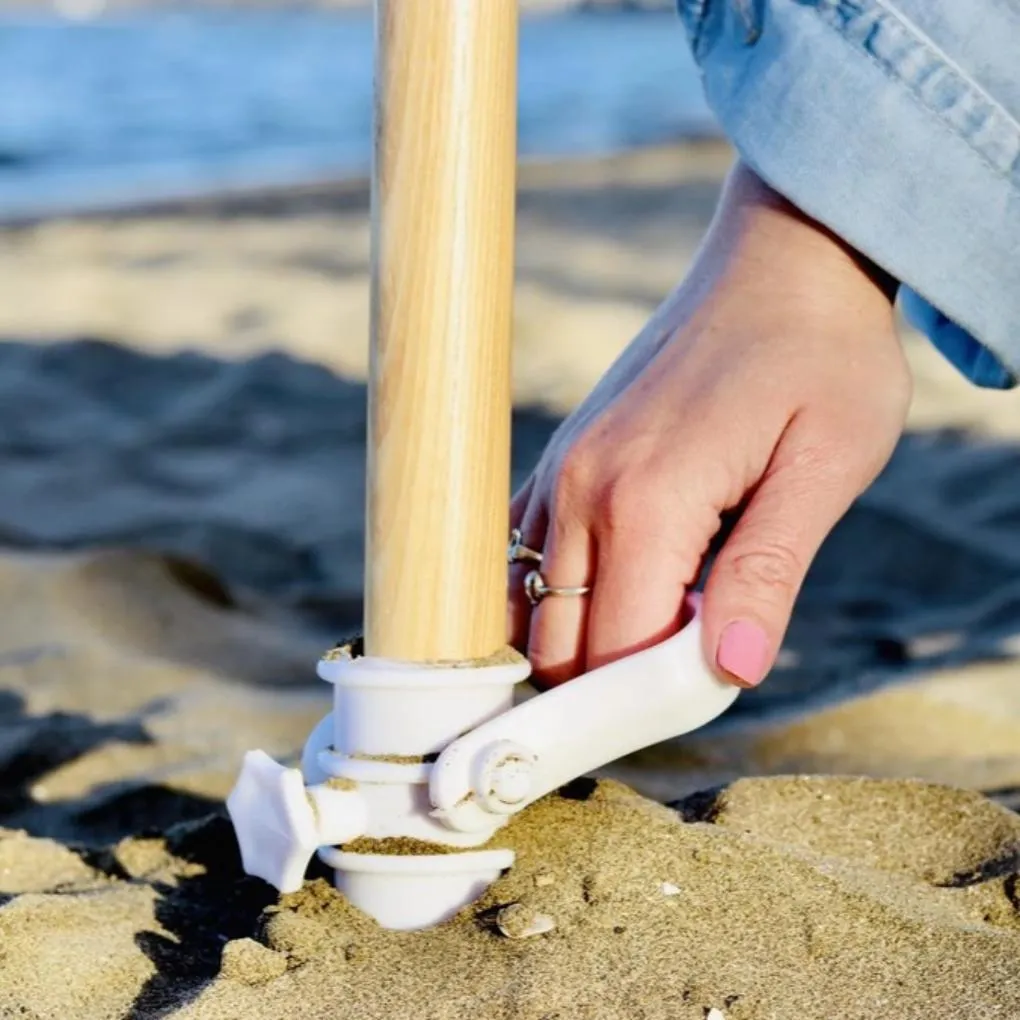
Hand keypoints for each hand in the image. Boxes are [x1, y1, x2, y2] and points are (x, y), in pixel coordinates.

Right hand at [508, 162, 909, 687]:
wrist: (783, 257)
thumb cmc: (822, 355)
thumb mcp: (827, 464)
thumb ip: (767, 573)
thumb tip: (729, 670)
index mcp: (647, 500)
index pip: (614, 654)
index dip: (652, 704)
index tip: (707, 700)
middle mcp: (580, 489)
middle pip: (558, 645)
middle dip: (611, 689)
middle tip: (685, 679)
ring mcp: (560, 470)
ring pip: (528, 608)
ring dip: (580, 646)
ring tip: (653, 637)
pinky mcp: (562, 457)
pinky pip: (524, 557)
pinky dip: (556, 600)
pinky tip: (619, 590)